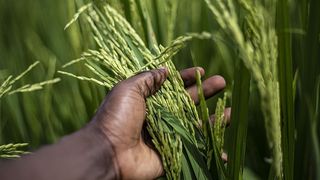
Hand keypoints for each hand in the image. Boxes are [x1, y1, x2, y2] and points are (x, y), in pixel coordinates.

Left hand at [91, 67, 229, 178]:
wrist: (108, 152)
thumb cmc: (117, 117)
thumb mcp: (128, 89)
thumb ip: (148, 79)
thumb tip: (165, 70)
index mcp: (149, 100)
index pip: (172, 86)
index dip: (186, 78)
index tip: (201, 71)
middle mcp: (159, 116)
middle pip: (187, 103)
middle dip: (205, 92)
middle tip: (222, 82)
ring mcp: (166, 135)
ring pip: (194, 126)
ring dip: (213, 119)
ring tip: (231, 111)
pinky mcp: (171, 153)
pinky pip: (193, 150)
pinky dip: (208, 151)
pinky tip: (223, 149)